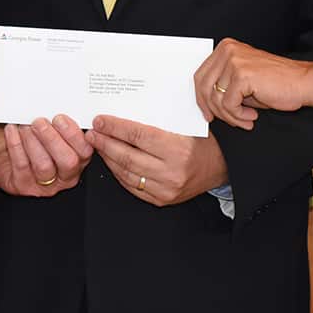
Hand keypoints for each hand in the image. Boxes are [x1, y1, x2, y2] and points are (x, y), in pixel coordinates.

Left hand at [0, 114, 93, 196]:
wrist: (9, 162)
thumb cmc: (35, 143)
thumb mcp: (52, 133)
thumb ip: (59, 125)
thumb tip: (54, 106)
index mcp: (78, 160)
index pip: (84, 150)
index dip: (74, 135)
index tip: (60, 118)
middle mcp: (65, 176)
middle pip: (67, 161)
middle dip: (53, 139)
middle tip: (40, 122)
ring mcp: (45, 185)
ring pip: (43, 165)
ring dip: (33, 141)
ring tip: (25, 126)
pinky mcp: (24, 186)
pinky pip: (21, 165)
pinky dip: (16, 144)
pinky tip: (12, 130)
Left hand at [85, 115, 227, 205]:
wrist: (221, 166)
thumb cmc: (203, 141)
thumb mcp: (184, 124)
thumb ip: (156, 120)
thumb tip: (123, 112)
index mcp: (178, 149)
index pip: (137, 135)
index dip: (115, 127)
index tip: (100, 121)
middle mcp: (171, 171)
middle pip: (127, 155)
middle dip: (105, 142)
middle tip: (92, 133)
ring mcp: (165, 189)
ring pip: (126, 172)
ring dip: (108, 157)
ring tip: (98, 145)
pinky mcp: (162, 200)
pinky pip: (132, 186)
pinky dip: (118, 173)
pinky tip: (111, 161)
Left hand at [193, 37, 309, 128]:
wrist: (303, 83)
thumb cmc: (277, 83)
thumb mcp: (244, 80)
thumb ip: (224, 84)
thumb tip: (205, 102)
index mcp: (226, 48)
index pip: (200, 75)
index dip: (201, 99)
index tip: (208, 114)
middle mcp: (227, 51)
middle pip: (203, 86)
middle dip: (213, 109)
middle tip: (229, 121)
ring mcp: (234, 61)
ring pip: (216, 99)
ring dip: (230, 116)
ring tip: (246, 119)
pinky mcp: (242, 75)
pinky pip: (228, 105)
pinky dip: (238, 116)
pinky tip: (252, 117)